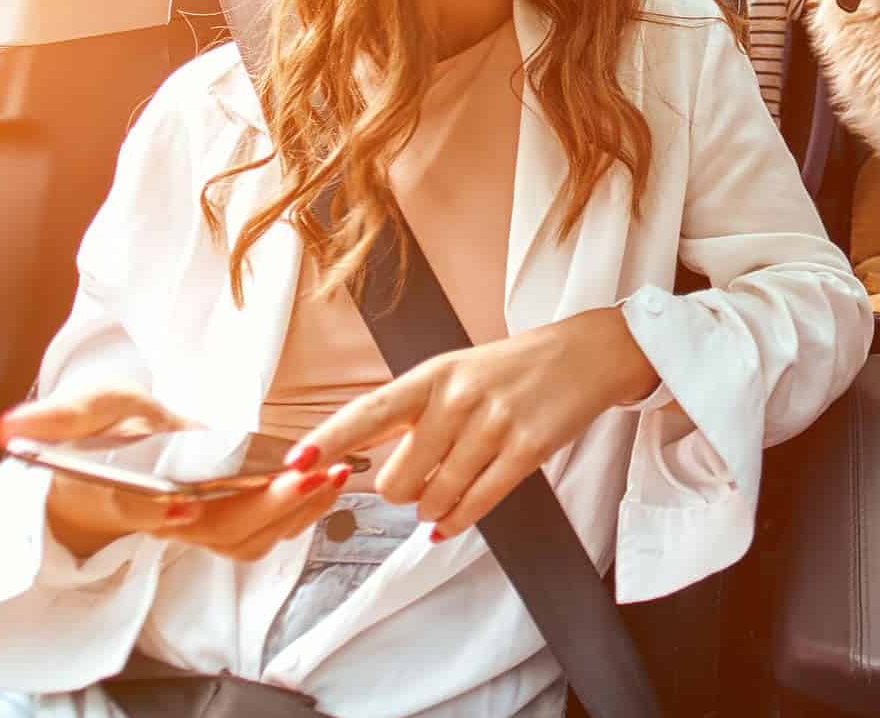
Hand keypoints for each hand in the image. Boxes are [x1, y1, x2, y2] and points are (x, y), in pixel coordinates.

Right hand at [0, 389, 353, 560]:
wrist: (123, 462)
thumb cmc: (106, 436)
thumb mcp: (85, 409)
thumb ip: (59, 417)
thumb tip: (8, 428)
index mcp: (120, 491)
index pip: (133, 508)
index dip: (154, 510)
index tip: (182, 502)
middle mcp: (163, 518)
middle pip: (211, 530)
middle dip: (259, 506)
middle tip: (300, 476)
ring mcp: (199, 527)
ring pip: (247, 538)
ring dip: (293, 511)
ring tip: (332, 474)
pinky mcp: (228, 525)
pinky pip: (267, 533)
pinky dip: (303, 511)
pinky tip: (332, 482)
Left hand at [287, 306, 659, 540]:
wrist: (582, 356)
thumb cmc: (510, 369)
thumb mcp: (454, 372)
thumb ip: (413, 410)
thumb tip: (368, 458)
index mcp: (432, 375)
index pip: (369, 410)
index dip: (330, 438)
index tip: (296, 462)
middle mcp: (458, 398)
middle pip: (399, 476)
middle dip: (401, 492)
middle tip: (416, 483)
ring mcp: (494, 424)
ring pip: (437, 496)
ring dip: (432, 508)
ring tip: (440, 497)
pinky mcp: (527, 450)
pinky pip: (478, 503)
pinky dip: (457, 521)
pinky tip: (450, 523)